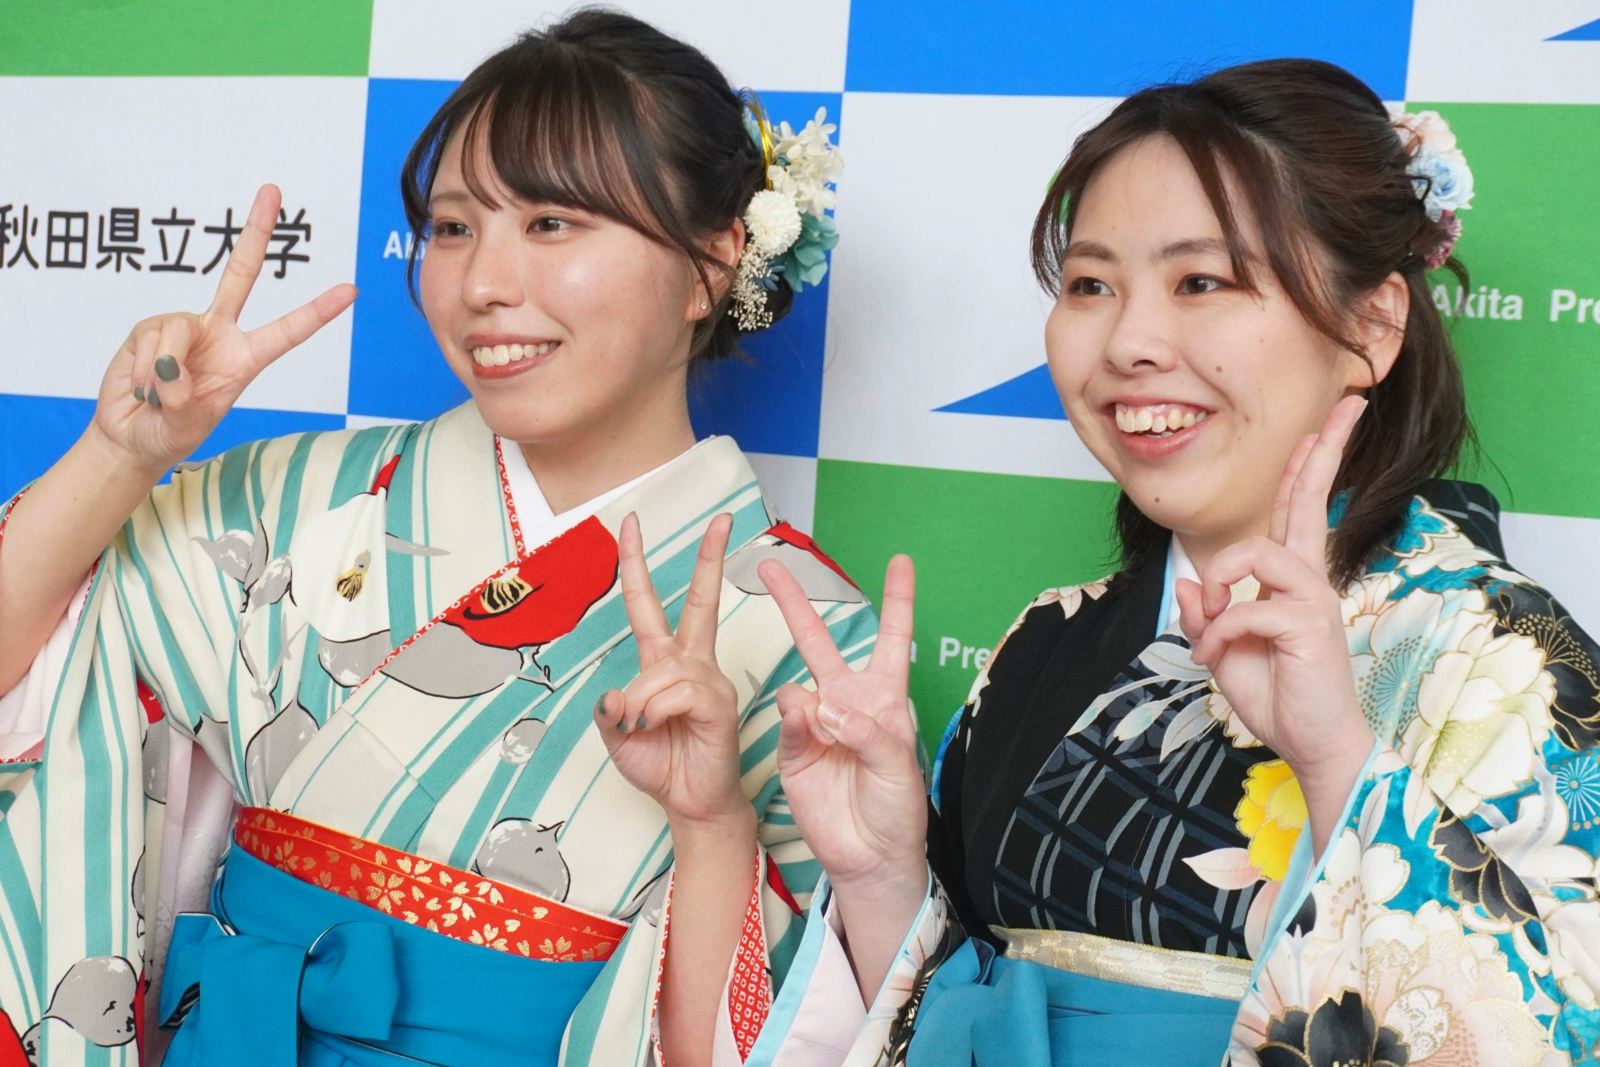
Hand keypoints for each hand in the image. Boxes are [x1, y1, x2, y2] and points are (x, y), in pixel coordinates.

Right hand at [89, 184, 356, 476]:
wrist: (132, 435)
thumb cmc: (171, 431)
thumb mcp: (188, 425)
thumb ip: (184, 398)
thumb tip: (171, 368)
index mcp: (247, 358)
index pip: (288, 331)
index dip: (318, 312)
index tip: (350, 290)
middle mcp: (220, 332)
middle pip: (240, 273)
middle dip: (255, 231)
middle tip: (273, 189)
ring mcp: (185, 326)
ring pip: (177, 332)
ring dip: (163, 375)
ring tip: (160, 397)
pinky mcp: (150, 326)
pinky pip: (150, 339)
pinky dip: (143, 371)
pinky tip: (142, 386)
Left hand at [594, 512, 748, 828]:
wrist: (689, 804)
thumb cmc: (661, 766)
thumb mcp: (616, 736)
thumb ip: (608, 709)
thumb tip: (614, 693)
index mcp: (664, 663)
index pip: (648, 604)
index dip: (636, 564)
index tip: (630, 524)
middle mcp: (691, 663)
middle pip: (700, 601)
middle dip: (710, 557)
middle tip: (723, 518)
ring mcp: (709, 680)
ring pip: (661, 669)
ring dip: (640, 702)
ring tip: (645, 728)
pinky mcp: (720, 702)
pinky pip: (677, 691)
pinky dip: (656, 711)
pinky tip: (661, 728)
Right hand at [761, 554, 926, 901]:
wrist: (870, 855)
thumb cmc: (897, 808)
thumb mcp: (899, 764)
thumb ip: (866, 729)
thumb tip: (823, 705)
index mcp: (884, 697)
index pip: (892, 638)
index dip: (897, 599)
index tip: (901, 562)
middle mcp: (847, 702)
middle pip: (819, 641)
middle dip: (794, 602)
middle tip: (769, 565)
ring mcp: (816, 723)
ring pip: (797, 684)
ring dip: (809, 700)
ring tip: (828, 733)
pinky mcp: (792, 749)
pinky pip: (787, 720)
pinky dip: (796, 721)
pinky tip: (809, 732)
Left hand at [1175, 396, 1375, 849]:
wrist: (1312, 746)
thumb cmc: (1276, 697)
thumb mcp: (1225, 651)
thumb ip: (1207, 615)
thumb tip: (1192, 581)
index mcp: (1293, 580)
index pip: (1299, 511)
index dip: (1308, 466)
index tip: (1324, 424)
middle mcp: (1309, 580)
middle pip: (1311, 502)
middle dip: (1323, 452)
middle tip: (1348, 406)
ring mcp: (1314, 599)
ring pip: (1257, 555)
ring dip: (1222, 590)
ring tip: (1217, 631)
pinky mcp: (1308, 624)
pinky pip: (1246, 608)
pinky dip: (1221, 632)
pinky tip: (1219, 657)